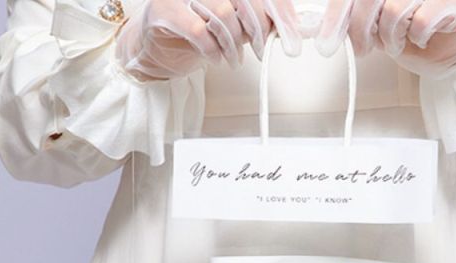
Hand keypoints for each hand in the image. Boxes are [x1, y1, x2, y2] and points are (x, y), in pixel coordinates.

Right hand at [117, 0, 300, 80]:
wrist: (159, 47)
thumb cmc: (198, 34)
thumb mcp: (237, 27)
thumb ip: (261, 24)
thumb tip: (296, 29)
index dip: (279, 11)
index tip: (293, 36)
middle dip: (260, 28)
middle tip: (262, 49)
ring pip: (223, 14)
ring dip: (234, 44)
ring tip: (232, 58)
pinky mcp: (165, 10)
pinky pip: (199, 32)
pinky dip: (213, 51)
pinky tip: (216, 59)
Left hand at [317, 0, 455, 70]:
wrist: (445, 48)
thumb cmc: (409, 31)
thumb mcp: (373, 23)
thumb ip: (352, 16)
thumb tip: (322, 25)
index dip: (337, 14)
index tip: (326, 41)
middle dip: (360, 30)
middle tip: (362, 49)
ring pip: (394, 11)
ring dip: (391, 38)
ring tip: (397, 42)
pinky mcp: (450, 1)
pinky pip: (420, 22)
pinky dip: (415, 38)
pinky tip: (420, 38)